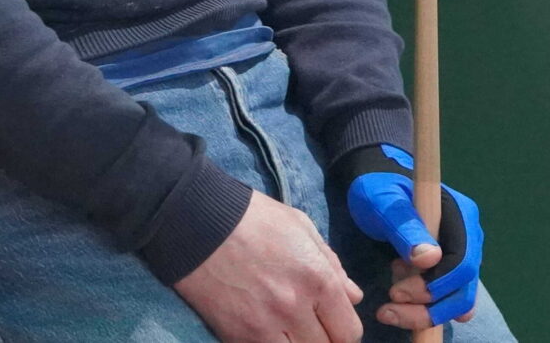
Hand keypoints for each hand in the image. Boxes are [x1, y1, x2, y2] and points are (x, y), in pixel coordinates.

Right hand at [175, 191, 364, 342]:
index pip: (349, 331)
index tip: (332, 323)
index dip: (343, 329)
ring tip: (287, 329)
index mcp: (317, 278)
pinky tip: (266, 330)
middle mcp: (295, 308)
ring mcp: (264, 326)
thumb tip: (353, 296)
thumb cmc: (252, 218)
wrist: (196, 222)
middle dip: (323, 339)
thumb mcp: (300, 227)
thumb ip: (331, 264)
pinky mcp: (237, 336)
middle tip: (310, 325)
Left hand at [338, 145, 485, 326]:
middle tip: (388, 309)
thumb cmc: (380, 190)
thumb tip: (432, 259)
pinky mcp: (448, 271)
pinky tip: (398, 298)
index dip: (435, 286)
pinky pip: (445, 299)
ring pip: (455, 300)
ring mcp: (461, 256)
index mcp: (461, 216)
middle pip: (462, 288)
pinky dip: (423, 307)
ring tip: (387, 307)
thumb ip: (406, 228)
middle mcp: (469, 239)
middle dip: (428, 306)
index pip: (462, 263)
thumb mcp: (383, 203)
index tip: (396, 293)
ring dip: (424, 312)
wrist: (375, 188)